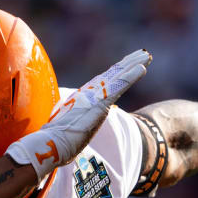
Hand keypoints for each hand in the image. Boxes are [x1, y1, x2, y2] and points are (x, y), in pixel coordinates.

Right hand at [6, 49, 151, 179]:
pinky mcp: (100, 103)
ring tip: (146, 55)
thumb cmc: (57, 139)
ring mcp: (95, 96)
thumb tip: (69, 128)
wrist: (51, 144)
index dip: (115, 72)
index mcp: (83, 98)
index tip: (127, 64)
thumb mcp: (69, 127)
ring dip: (132, 65)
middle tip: (142, 53)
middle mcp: (89, 93)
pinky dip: (130, 76)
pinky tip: (142, 68)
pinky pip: (119, 86)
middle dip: (127, 63)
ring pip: (117, 77)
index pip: (103, 82)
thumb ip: (74, 122)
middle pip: (112, 75)